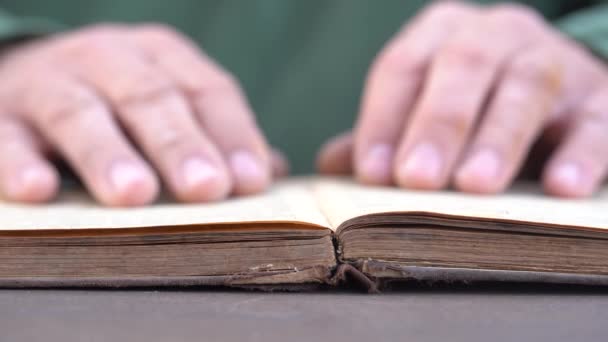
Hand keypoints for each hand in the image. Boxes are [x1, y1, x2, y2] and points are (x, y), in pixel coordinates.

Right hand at [0, 24, 286, 205]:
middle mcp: (109, 60)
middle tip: (206, 188)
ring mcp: (51, 82)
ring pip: (80, 113)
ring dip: (108, 154)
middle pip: (151, 99)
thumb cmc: (118, 104)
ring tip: (134, 194)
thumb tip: (272, 176)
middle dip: (180, 145)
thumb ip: (215, 135)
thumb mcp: (168, 106)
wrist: (27, 74)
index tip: (251, 182)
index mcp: (162, 57)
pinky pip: (5, 135)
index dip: (232, 134)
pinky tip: (37, 190)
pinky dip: (17, 160)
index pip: (207, 91)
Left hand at [318, 1, 607, 197]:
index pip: (402, 68)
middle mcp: (497, 35)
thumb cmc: (473, 106)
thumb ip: (382, 135)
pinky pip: (596, 120)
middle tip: (416, 181)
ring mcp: (552, 60)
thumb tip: (331, 167)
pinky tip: (561, 188)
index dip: (383, 119)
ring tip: (475, 186)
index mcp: (443, 34)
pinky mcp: (601, 97)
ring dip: (498, 138)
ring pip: (526, 86)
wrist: (557, 90)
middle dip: (437, 124)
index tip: (371, 174)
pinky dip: (582, 152)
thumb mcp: (424, 110)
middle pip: (462, 67)